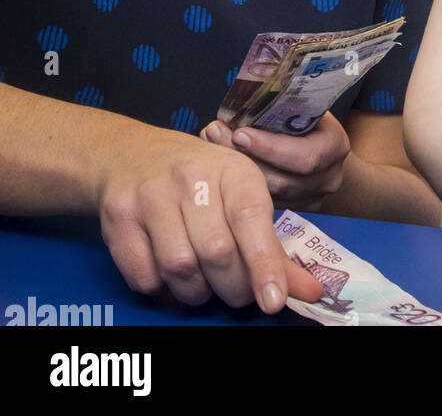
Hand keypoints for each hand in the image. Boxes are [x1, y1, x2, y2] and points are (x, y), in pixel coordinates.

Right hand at [95, 125, 323, 311]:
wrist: (132, 153)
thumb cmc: (201, 180)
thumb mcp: (241, 195)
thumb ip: (273, 246)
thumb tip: (310, 291)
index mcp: (231, 168)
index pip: (251, 218)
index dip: (264, 263)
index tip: (273, 300)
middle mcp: (190, 177)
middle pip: (216, 252)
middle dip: (233, 287)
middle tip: (238, 292)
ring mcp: (150, 196)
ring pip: (180, 268)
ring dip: (197, 292)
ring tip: (204, 282)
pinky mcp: (118, 218)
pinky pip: (144, 276)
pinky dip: (162, 291)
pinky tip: (172, 278)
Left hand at [200, 111, 351, 210]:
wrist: (323, 144)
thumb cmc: (308, 116)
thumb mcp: (303, 104)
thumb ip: (281, 107)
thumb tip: (239, 107)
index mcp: (334, 146)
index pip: (304, 156)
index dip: (270, 148)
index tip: (239, 133)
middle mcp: (328, 178)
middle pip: (280, 181)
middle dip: (243, 160)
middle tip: (213, 134)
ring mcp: (313, 199)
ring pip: (268, 196)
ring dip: (235, 174)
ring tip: (210, 145)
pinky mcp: (295, 212)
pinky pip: (264, 204)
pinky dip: (240, 186)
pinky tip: (218, 166)